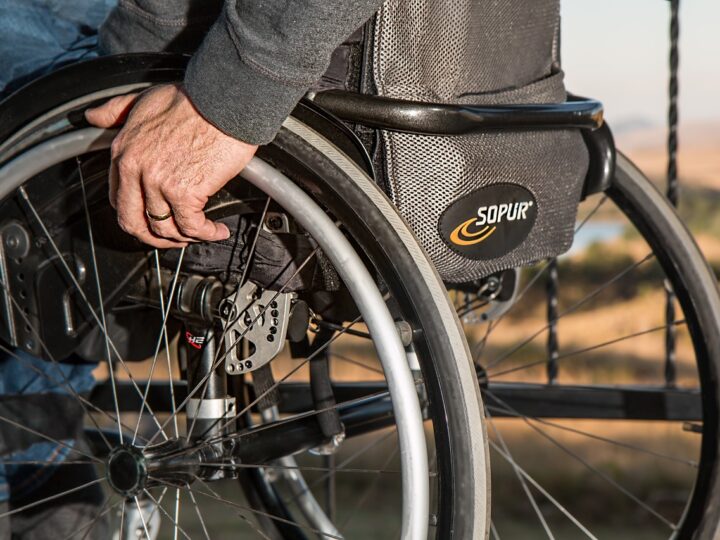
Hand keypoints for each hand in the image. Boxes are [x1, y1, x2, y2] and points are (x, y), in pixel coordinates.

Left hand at [85, 84, 257, 247]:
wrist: (224, 100)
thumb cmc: (194, 99)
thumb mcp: (144, 99)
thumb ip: (116, 110)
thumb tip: (93, 117)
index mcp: (123, 151)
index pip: (120, 199)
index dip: (138, 216)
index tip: (155, 218)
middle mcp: (136, 169)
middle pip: (134, 223)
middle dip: (155, 238)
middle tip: (174, 238)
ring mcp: (159, 183)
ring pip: (164, 229)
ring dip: (185, 238)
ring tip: (202, 233)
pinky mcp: (185, 192)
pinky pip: (192, 227)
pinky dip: (206, 234)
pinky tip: (218, 230)